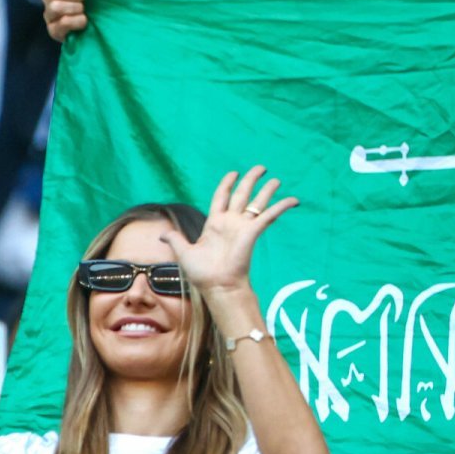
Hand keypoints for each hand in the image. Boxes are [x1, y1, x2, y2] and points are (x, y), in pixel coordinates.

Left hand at [157, 166, 296, 300]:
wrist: (217, 286)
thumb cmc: (202, 273)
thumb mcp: (184, 253)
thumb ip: (175, 239)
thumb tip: (160, 233)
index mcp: (214, 224)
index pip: (221, 197)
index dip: (226, 184)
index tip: (233, 173)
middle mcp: (230, 223)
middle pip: (242, 194)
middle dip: (250, 180)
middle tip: (260, 167)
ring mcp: (242, 227)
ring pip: (257, 202)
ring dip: (267, 190)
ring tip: (276, 179)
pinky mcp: (252, 233)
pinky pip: (269, 216)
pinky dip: (281, 207)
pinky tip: (294, 200)